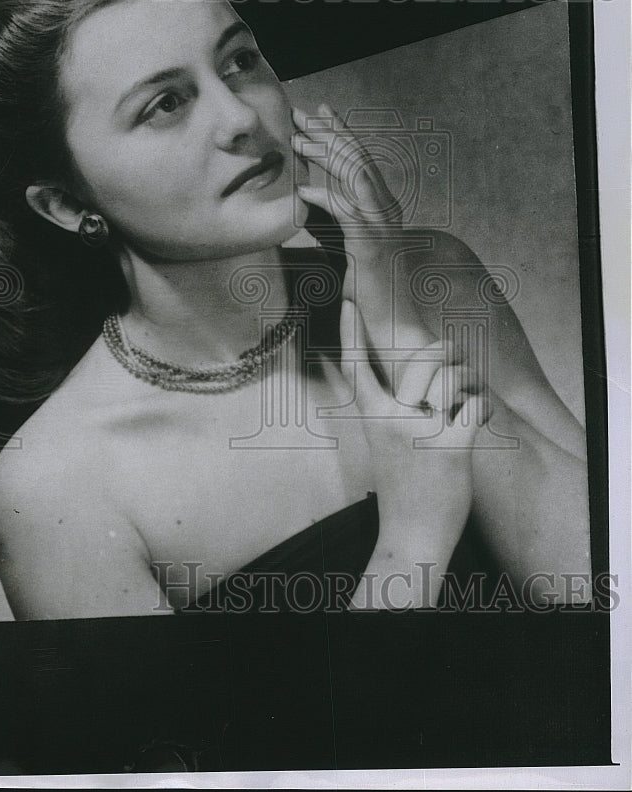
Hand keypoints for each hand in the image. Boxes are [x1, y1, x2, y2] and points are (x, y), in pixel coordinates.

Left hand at [291, 103, 432, 388]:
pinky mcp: (372, 247)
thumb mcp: (344, 246)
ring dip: (325, 155)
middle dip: (328, 132)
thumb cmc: (368, 290)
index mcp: (382, 206)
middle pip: (358, 158)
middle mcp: (386, 209)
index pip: (361, 159)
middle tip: (300, 114)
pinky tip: (303, 189)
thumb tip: (304, 201)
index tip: (318, 112)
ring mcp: (382, 226)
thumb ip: (330, 222)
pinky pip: (348, 213)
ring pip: (356, 176)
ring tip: (297, 141)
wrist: (394, 324)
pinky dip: (324, 196)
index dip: (340, 132)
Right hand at [341, 297, 490, 605]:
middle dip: (447, 351)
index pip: (356, 365)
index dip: (351, 329)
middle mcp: (391, 419)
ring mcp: (419, 432)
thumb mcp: (383, 443)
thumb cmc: (403, 488)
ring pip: (452, 377)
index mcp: (372, 416)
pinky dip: (485, 406)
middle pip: (421, 359)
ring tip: (471, 397)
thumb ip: (387, 408)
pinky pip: (475, 403)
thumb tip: (393, 376)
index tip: (347, 298)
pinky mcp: (449, 448)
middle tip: (456, 357)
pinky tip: (481, 416)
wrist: (411, 535)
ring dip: (471, 381)